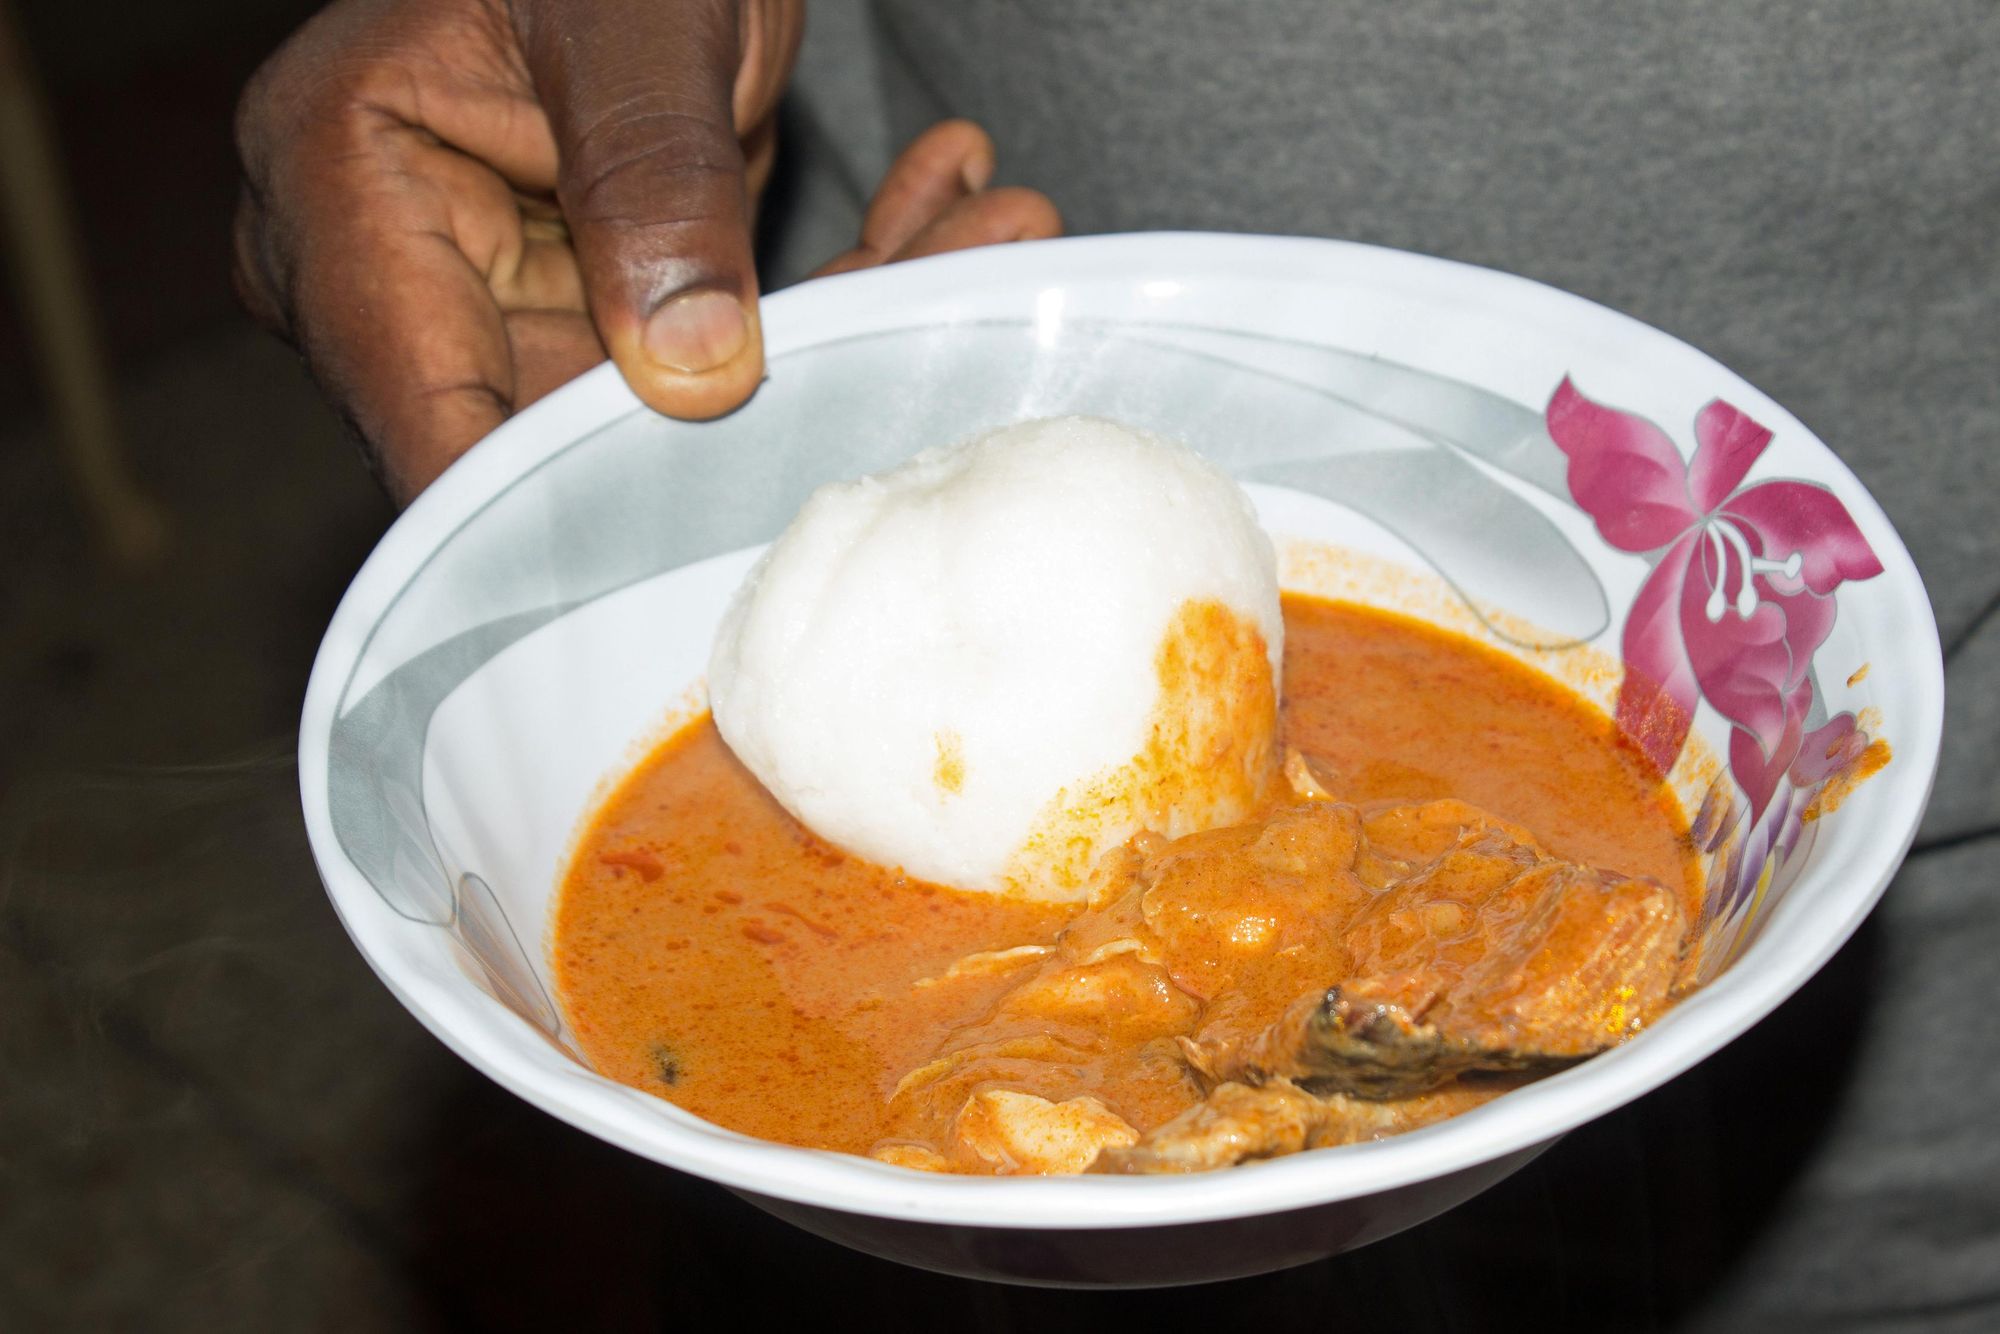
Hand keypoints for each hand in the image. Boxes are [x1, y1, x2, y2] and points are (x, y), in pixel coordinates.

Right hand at [234, 0, 1058, 503]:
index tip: (715, 525)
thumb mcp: (630, 23)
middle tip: (927, 326)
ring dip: (841, 329)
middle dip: (761, 404)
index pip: (432, 420)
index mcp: (341, 190)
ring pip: (673, 397)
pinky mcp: (600, 295)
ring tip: (992, 229)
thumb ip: (651, 178)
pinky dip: (840, 289)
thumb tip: (691, 375)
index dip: (559, 509)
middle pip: (568, 425)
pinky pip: (718, 342)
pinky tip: (946, 207)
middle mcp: (401, 264)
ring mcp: (503, 287)